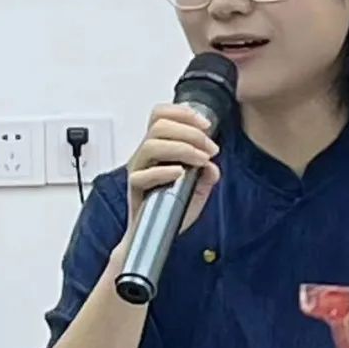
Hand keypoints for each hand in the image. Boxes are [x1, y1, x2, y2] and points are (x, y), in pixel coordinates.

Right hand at [123, 104, 220, 237]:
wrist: (156, 234)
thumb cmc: (172, 207)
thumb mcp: (198, 188)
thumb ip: (207, 174)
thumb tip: (213, 167)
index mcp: (158, 146)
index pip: (161, 115)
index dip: (183, 113)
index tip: (207, 124)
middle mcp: (145, 154)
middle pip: (160, 125)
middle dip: (191, 132)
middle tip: (211, 148)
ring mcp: (138, 170)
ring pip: (151, 144)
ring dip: (182, 148)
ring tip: (201, 160)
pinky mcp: (134, 189)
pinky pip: (143, 175)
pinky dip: (164, 170)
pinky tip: (180, 173)